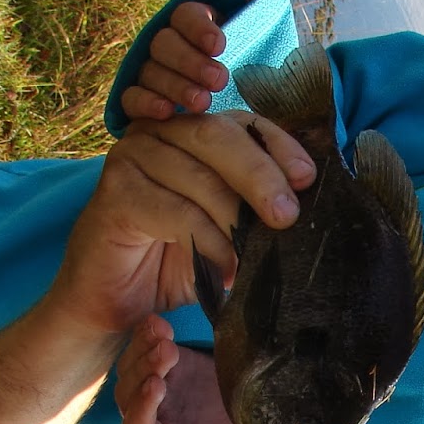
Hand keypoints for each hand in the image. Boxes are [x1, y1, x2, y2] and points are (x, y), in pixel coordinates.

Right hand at [45, 111, 314, 334]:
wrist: (115, 301)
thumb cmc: (175, 260)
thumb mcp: (228, 228)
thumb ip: (257, 208)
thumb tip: (304, 207)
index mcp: (192, 132)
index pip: (245, 122)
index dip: (280, 145)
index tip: (308, 178)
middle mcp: (159, 133)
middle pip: (219, 136)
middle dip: (261, 175)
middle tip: (287, 215)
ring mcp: (132, 156)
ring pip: (199, 175)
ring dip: (237, 219)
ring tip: (257, 255)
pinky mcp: (116, 192)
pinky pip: (177, 211)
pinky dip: (209, 241)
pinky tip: (226, 268)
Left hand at [116, 314, 266, 423]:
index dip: (142, 407)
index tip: (159, 385)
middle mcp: (154, 419)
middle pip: (129, 393)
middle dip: (144, 370)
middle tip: (167, 352)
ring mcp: (161, 390)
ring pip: (133, 368)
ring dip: (144, 350)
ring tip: (164, 334)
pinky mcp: (172, 367)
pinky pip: (148, 348)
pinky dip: (150, 335)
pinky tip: (161, 323)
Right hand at [118, 0, 272, 117]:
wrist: (246, 99)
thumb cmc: (251, 54)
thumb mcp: (260, 20)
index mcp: (190, 20)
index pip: (185, 16)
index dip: (199, 29)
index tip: (220, 45)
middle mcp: (166, 43)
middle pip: (165, 45)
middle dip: (191, 62)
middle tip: (220, 80)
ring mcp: (151, 71)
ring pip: (152, 73)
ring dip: (175, 87)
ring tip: (203, 102)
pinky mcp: (142, 101)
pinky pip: (131, 99)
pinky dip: (144, 104)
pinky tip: (165, 113)